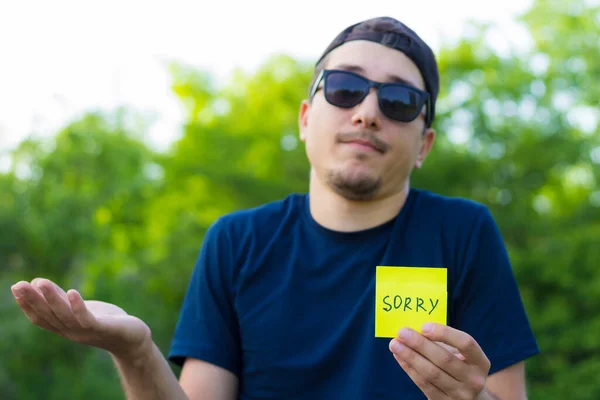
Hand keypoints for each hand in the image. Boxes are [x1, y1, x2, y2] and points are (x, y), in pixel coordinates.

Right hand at [11, 278, 151, 360]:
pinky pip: (87, 319)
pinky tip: (72, 292)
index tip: (16, 288)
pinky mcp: (103, 328)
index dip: (27, 305)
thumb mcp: (80, 308)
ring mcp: (86, 331)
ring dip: (52, 299)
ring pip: (65, 316)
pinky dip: (78, 306)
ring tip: (41, 282)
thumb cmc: (105, 322)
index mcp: (65, 327)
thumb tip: (38, 283)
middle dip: (33, 300)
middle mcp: (71, 332)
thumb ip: (61, 299)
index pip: (40, 318)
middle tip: (19, 284)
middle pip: (49, 316)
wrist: (133, 339)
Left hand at [389, 323, 490, 399]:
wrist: (471, 399)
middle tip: (402, 332)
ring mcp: (460, 394)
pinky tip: (399, 357)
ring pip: (431, 373)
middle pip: (444, 359)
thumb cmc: (461, 367)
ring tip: (395, 344)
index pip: (466, 343)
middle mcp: (473, 380)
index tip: (424, 326)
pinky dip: (409, 369)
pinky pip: (423, 384)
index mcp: (480, 362)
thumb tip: (416, 330)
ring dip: (410, 357)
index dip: (445, 333)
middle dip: (420, 344)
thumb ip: (444, 342)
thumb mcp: (462, 355)